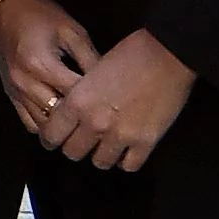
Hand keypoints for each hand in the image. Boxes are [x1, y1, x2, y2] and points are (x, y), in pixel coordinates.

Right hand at [0, 0, 100, 132]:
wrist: (4, 7)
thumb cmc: (40, 14)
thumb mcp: (72, 31)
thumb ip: (91, 58)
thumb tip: (112, 84)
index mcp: (41, 64)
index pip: (75, 95)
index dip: (97, 101)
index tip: (116, 103)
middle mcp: (25, 83)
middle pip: (59, 116)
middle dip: (82, 120)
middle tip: (104, 118)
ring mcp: (15, 92)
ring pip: (44, 126)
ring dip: (64, 127)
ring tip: (84, 122)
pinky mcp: (10, 95)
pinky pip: (29, 123)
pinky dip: (47, 126)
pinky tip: (62, 119)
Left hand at [39, 29, 193, 171]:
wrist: (166, 53)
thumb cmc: (129, 54)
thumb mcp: (92, 72)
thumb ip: (79, 97)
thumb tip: (70, 113)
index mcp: (78, 102)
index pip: (51, 135)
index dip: (52, 138)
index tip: (57, 137)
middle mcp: (95, 123)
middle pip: (73, 153)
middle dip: (77, 146)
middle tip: (85, 139)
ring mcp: (121, 135)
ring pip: (100, 162)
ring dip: (102, 153)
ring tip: (108, 143)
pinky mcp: (146, 142)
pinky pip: (129, 165)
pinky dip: (127, 159)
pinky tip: (128, 149)